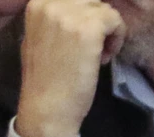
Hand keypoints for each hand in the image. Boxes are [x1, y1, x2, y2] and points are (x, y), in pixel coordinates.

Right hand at [17, 0, 124, 136]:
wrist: (46, 108)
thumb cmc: (44, 79)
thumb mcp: (40, 37)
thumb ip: (56, 17)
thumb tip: (83, 7)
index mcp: (36, 3)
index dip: (85, 14)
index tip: (83, 36)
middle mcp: (50, 3)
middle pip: (90, 0)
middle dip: (96, 21)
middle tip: (90, 47)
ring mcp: (70, 14)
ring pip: (104, 9)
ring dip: (107, 31)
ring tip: (96, 54)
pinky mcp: (89, 28)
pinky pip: (115, 20)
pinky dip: (116, 39)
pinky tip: (102, 58)